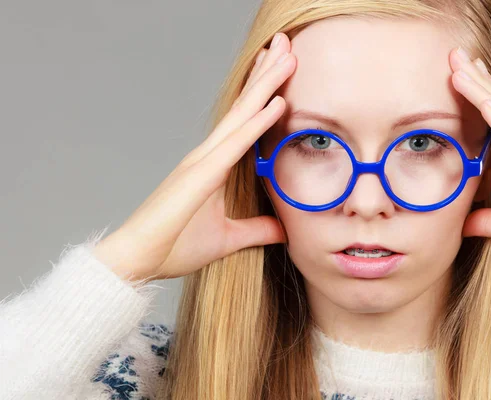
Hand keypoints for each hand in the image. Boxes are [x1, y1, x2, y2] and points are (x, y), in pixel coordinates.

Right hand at [94, 33, 295, 281]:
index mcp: (213, 166)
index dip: (263, 93)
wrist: (138, 262)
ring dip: (266, 84)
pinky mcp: (199, 176)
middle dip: (267, 74)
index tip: (281, 69)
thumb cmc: (174, 247)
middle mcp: (207, 156)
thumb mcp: (228, 239)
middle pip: (244, 107)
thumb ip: (256, 231)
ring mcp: (201, 162)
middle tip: (287, 45)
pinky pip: (235, 145)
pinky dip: (257, 122)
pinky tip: (277, 102)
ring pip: (241, 115)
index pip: (244, 122)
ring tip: (287, 54)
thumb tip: (284, 229)